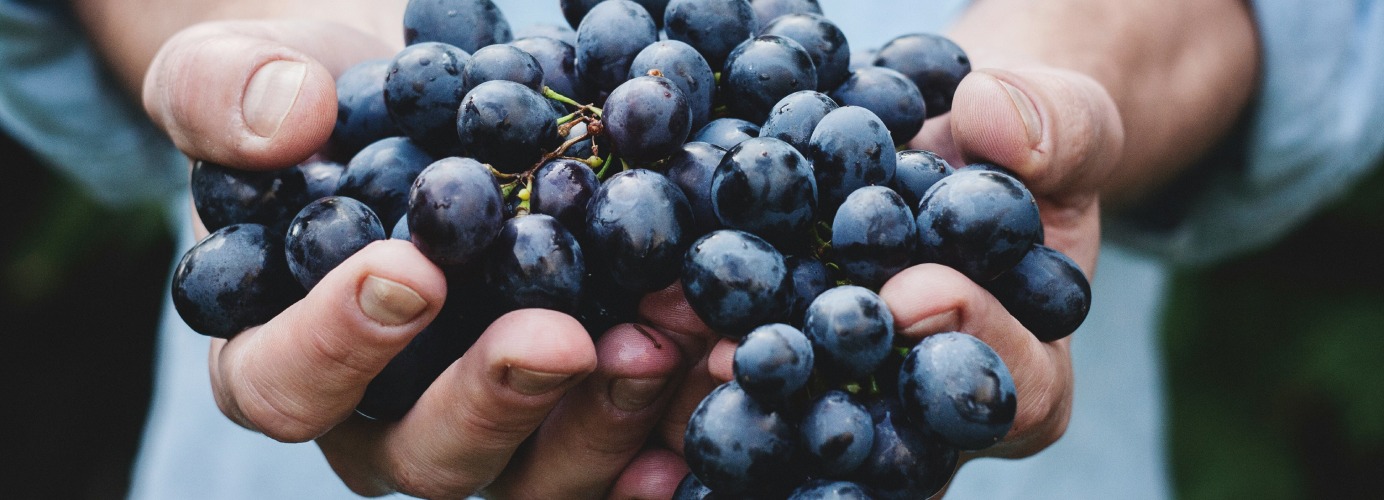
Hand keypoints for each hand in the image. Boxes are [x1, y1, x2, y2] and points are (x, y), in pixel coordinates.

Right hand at [141, 18, 693, 498]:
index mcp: (281, 357)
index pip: (284, 385)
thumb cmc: (314, 104)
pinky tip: (720, 377)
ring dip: (607, 417)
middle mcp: (383, 418)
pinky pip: (620, 451)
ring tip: (670, 339)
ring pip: (536, 474)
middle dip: (499, 401)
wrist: (416, 112)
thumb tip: (286, 118)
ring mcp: (486, 426)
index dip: (339, 344)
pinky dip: (672, 422)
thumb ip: (226, 94)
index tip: (411, 271)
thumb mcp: (241, 74)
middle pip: (427, 456)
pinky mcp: (571, 414)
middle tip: (562, 339)